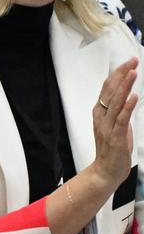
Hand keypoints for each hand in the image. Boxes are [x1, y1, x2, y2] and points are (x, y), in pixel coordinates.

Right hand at [90, 57, 138, 190]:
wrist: (105, 172)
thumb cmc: (111, 150)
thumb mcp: (114, 125)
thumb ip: (117, 111)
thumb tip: (125, 96)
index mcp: (100, 113)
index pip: (107, 89)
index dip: (117, 75)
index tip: (128, 62)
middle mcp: (102, 117)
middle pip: (110, 92)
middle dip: (122, 75)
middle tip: (132, 61)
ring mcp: (107, 127)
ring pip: (115, 102)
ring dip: (124, 87)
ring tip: (133, 73)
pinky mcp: (115, 137)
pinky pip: (121, 120)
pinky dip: (127, 107)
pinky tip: (133, 97)